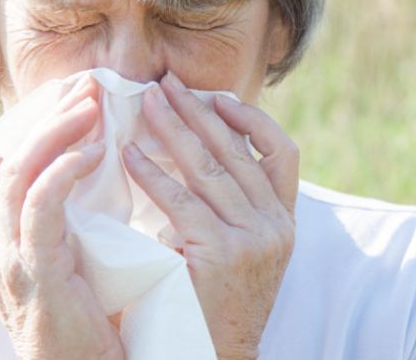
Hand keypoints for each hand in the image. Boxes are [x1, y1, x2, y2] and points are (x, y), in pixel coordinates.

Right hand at [0, 75, 122, 359]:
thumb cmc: (91, 319)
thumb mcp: (80, 258)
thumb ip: (81, 218)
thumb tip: (107, 172)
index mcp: (12, 233)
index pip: (21, 161)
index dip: (46, 122)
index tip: (82, 92)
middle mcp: (0, 238)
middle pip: (16, 157)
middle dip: (51, 115)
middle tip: (89, 84)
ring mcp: (10, 254)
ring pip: (20, 172)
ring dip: (56, 132)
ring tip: (90, 103)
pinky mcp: (32, 271)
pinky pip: (38, 208)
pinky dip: (62, 171)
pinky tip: (92, 150)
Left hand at [121, 72, 298, 359]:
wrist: (218, 358)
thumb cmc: (218, 309)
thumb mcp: (244, 256)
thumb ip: (233, 211)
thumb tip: (196, 156)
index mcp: (286, 222)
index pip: (283, 154)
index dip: (252, 121)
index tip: (217, 98)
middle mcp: (277, 226)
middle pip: (239, 152)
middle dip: (200, 112)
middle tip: (166, 84)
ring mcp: (254, 239)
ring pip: (212, 168)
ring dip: (174, 130)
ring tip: (146, 104)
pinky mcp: (222, 255)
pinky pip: (183, 202)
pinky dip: (154, 173)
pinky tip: (130, 154)